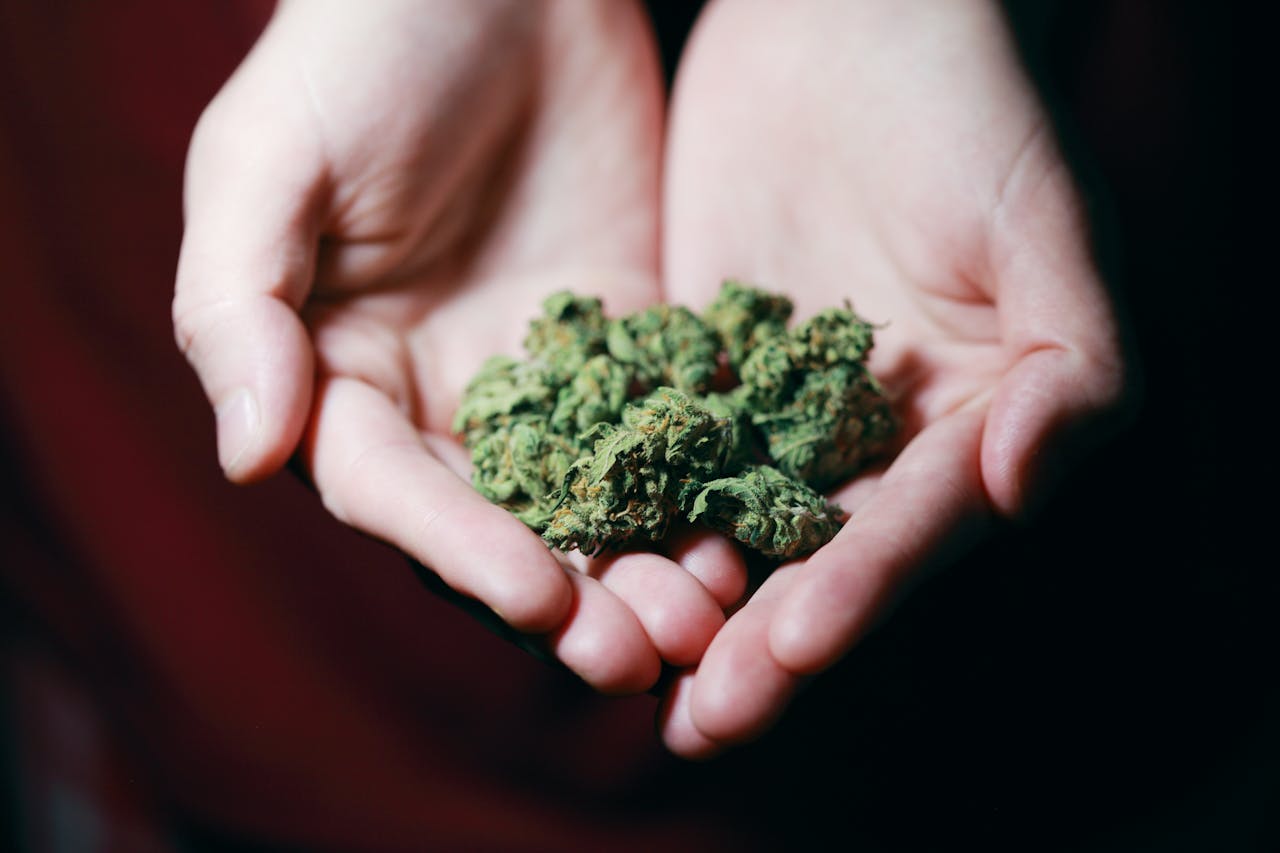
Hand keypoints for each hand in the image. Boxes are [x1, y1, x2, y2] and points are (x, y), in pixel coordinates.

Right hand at [173, 0, 726, 692]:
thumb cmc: (360, 49)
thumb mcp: (270, 160)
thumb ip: (242, 306)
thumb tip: (246, 456)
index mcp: (342, 378)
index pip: (394, 494)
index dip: (460, 551)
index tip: (536, 599)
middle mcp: (442, 401)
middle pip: (500, 527)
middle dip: (566, 598)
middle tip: (637, 654)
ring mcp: (545, 381)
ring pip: (593, 504)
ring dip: (642, 569)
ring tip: (706, 621)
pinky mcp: (631, 346)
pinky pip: (666, 435)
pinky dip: (702, 490)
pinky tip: (749, 532)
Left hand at [657, 0, 1128, 755]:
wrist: (848, 24)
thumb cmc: (974, 115)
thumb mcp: (1048, 236)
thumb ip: (1073, 372)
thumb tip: (1023, 492)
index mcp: (964, 434)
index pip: (909, 534)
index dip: (858, 595)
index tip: (793, 648)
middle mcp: (868, 445)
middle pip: (811, 560)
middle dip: (757, 641)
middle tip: (697, 716)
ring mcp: (773, 415)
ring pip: (722, 525)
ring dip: (676, 600)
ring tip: (620, 666)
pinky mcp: (690, 374)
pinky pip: (649, 450)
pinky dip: (615, 507)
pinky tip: (568, 559)